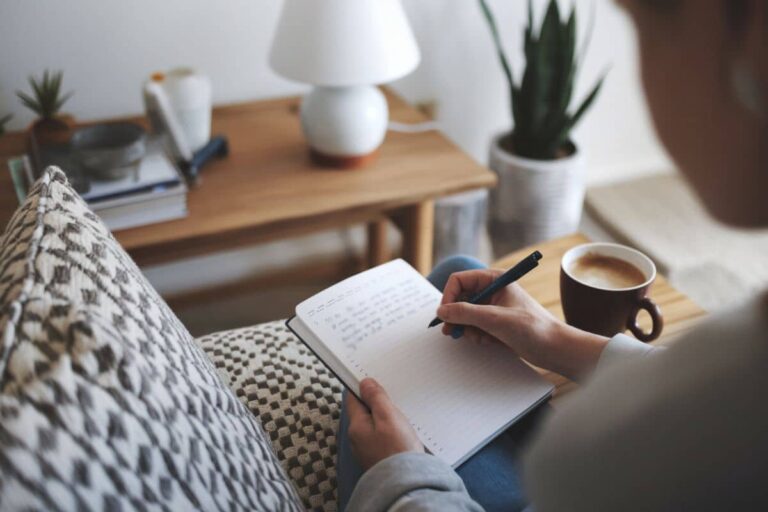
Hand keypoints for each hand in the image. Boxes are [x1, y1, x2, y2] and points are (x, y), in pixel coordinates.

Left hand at [346, 378, 423, 469]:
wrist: (408, 484)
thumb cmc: (398, 450)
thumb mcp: (388, 416)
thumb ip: (376, 397)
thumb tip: (364, 383)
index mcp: (356, 426)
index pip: (353, 399)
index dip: (363, 387)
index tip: (374, 381)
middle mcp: (357, 440)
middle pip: (364, 412)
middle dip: (376, 404)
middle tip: (393, 399)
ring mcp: (367, 450)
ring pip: (373, 426)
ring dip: (384, 419)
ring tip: (400, 416)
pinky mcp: (378, 459)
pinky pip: (381, 439)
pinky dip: (389, 432)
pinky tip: (401, 433)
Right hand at [437, 269, 608, 380]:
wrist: (554, 349)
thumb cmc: (533, 328)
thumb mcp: (495, 319)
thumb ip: (466, 313)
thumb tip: (442, 311)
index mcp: (494, 279)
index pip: (460, 281)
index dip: (449, 297)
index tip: (445, 315)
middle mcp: (492, 290)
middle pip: (460, 299)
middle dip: (457, 316)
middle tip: (452, 332)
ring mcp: (494, 308)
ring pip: (466, 315)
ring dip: (468, 329)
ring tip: (482, 337)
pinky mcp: (496, 323)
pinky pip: (475, 327)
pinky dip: (477, 336)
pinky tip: (490, 342)